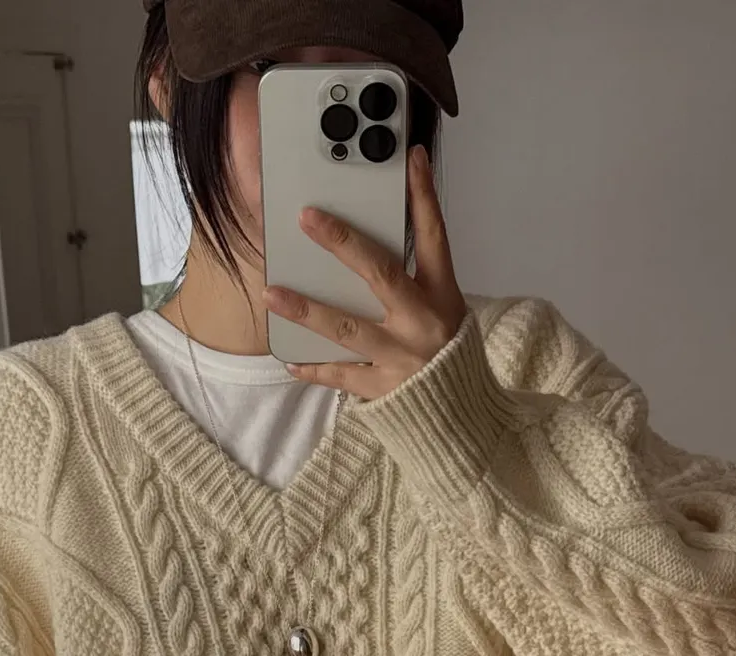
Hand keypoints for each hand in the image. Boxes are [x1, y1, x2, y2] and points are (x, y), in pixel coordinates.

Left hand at [262, 145, 467, 399]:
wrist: (462, 417)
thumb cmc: (449, 353)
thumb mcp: (446, 307)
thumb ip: (416, 276)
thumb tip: (370, 240)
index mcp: (442, 295)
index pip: (433, 236)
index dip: (422, 196)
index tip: (411, 158)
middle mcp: (420, 322)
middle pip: (380, 274)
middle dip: (342, 243)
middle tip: (307, 218)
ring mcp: (399, 357)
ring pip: (347, 328)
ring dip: (307, 310)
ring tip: (273, 293)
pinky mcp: (381, 389)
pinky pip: (340, 376)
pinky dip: (313, 368)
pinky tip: (289, 358)